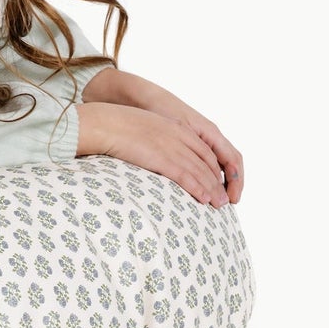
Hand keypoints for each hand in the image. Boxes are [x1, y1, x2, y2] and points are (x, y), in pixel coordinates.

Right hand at [98, 73, 244, 204]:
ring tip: (219, 204)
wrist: (106, 123)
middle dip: (217, 182)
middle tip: (223, 198)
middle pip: (206, 163)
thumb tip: (153, 153)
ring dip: (212, 190)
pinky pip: (187, 177)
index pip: (203, 150)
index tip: (215, 181)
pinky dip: (199, 189)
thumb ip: (155, 139)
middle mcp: (179, 137)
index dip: (212, 168)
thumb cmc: (116, 126)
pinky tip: (205, 199)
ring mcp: (172, 148)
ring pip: (200, 172)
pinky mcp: (164, 159)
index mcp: (175, 128)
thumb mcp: (143, 127)